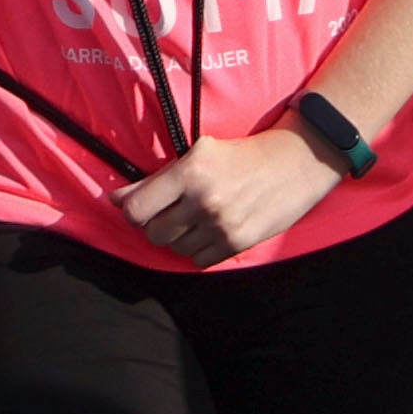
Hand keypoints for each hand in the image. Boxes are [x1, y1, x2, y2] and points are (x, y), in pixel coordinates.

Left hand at [115, 125, 341, 268]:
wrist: (297, 161)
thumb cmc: (243, 154)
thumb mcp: (199, 152)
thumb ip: (156, 179)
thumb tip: (116, 200)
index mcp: (190, 172)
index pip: (137, 209)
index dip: (132, 210)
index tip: (139, 206)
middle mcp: (203, 200)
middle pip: (153, 233)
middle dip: (155, 224)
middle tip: (169, 212)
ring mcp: (221, 225)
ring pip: (175, 248)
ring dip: (178, 237)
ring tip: (193, 219)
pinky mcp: (238, 243)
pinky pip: (198, 260)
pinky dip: (198, 250)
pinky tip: (208, 231)